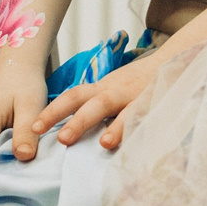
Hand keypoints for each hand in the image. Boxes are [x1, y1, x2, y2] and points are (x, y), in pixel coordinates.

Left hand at [32, 52, 164, 155]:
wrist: (172, 60)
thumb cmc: (136, 82)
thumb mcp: (111, 89)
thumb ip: (93, 104)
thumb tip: (65, 127)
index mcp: (102, 88)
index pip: (73, 96)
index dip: (53, 110)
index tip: (35, 127)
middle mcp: (116, 91)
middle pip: (93, 102)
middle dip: (77, 120)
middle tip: (61, 139)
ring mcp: (137, 98)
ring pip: (124, 110)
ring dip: (115, 127)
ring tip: (104, 144)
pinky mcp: (156, 105)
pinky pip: (150, 119)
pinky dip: (144, 131)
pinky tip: (140, 145)